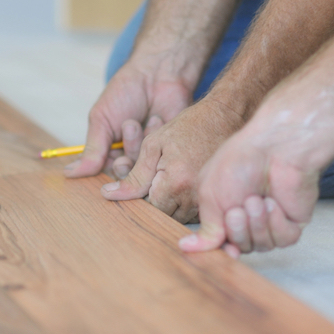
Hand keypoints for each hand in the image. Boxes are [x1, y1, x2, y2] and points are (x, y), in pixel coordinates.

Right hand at [66, 57, 191, 178]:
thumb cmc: (126, 93)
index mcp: (112, 151)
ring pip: (144, 168)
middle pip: (128, 177)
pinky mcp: (171, 149)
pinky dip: (155, 136)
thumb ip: (92, 150)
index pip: (107, 175)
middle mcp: (132, 156)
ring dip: (138, 142)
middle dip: (126, 155)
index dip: (109, 169)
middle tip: (128, 127)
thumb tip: (69, 174)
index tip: (111, 155)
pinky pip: (163, 158)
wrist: (158, 73)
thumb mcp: (102, 120)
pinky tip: (156, 118)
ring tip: (137, 120)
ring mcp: (153, 154)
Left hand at [99, 99, 243, 221]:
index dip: (141, 197)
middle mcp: (193, 197)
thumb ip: (133, 175)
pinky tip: (183, 181)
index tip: (141, 182)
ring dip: (170, 202)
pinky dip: (185, 201)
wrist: (224, 117)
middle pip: (164, 215)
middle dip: (155, 200)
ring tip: (171, 176)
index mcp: (175, 183)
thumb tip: (109, 195)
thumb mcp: (153, 145)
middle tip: (156, 177)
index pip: (148, 207)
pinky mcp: (215, 199)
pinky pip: (194, 211)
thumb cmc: (188, 126)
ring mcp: (206, 200)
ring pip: (179, 216)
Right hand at [177, 106, 321, 256]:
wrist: (275, 148)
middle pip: (241, 247)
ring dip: (257, 223)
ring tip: (257, 198)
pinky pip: (283, 239)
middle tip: (237, 209)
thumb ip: (206, 227)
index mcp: (225, 212)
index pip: (222, 243)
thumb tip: (188, 247)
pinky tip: (273, 202)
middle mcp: (249, 219)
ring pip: (262, 245)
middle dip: (238, 230)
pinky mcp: (293, 221)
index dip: (222, 250)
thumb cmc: (240, 161)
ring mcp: (272, 221)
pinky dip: (276, 222)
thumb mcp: (210, 195)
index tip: (223, 249)